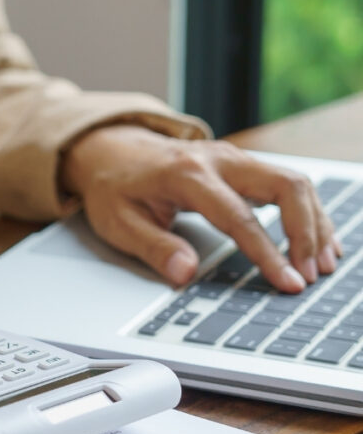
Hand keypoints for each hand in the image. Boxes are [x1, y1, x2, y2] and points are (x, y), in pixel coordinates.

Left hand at [59, 125, 339, 292]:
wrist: (110, 150)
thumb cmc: (114, 188)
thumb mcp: (118, 223)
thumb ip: (154, 248)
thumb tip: (186, 274)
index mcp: (187, 175)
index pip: (239, 217)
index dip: (267, 254)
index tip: (287, 282)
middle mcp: (219, 159)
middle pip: (285, 186)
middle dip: (306, 232)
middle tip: (311, 274)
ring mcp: (234, 158)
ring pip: (294, 182)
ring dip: (315, 223)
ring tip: (323, 263)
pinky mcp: (242, 164)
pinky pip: (286, 184)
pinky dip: (307, 212)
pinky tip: (317, 240)